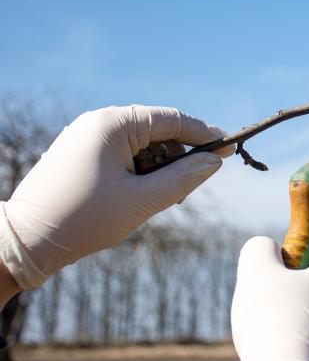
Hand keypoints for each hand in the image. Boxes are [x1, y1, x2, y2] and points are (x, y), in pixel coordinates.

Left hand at [0, 105, 233, 288]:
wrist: (26, 241)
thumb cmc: (84, 219)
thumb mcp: (142, 201)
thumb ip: (183, 178)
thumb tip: (214, 163)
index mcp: (113, 124)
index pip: (172, 119)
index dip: (205, 134)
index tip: (231, 148)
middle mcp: (99, 122)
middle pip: (158, 130)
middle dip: (179, 157)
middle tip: (189, 188)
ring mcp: (87, 136)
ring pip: (142, 144)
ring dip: (160, 167)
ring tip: (160, 199)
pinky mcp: (81, 152)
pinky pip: (124, 152)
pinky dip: (141, 170)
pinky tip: (142, 194)